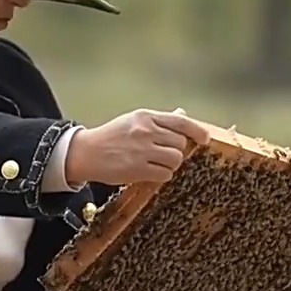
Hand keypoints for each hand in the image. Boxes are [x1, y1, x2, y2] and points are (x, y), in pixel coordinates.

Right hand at [65, 108, 210, 185]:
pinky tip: (150, 173)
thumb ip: (158, 120)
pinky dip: (161, 175)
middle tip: (164, 155)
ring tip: (156, 164)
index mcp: (145, 116)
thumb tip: (182, 114)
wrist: (86, 153)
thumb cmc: (110, 137)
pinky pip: (165, 174)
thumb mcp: (133, 121)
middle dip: (176, 151)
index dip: (197, 131)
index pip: (180, 122)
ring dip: (169, 165)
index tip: (204, 139)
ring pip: (175, 159)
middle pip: (180, 143)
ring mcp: (142, 150)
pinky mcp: (138, 169)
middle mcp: (145, 131)